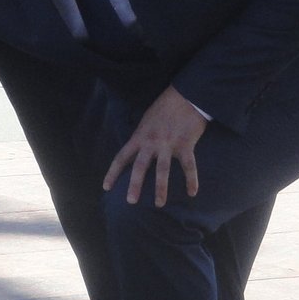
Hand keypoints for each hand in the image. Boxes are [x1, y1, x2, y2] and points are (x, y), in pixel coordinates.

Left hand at [103, 86, 208, 207]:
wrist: (185, 95)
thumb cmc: (165, 106)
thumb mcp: (146, 120)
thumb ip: (142, 136)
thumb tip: (137, 150)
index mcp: (139, 136)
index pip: (122, 157)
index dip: (113, 173)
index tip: (106, 187)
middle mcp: (151, 142)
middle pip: (140, 166)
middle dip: (134, 185)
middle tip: (130, 201)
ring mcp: (168, 144)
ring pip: (162, 170)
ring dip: (161, 188)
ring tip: (159, 204)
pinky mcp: (185, 144)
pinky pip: (188, 166)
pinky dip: (191, 180)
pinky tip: (192, 192)